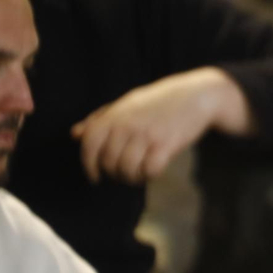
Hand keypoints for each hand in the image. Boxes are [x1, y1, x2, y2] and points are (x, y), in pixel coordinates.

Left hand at [71, 68, 247, 184]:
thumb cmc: (160, 100)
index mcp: (115, 115)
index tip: (95, 177)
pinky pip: (150, 170)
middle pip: (108, 162)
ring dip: (131, 178)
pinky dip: (149, 176)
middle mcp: (128, 125)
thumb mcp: (127, 103)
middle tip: (123, 175)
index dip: (88, 165)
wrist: (197, 94)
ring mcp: (147, 135)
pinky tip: (152, 171)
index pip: (89, 145)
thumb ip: (101, 119)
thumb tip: (75, 134)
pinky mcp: (167, 145)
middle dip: (114, 174)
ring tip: (137, 175)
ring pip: (127, 170)